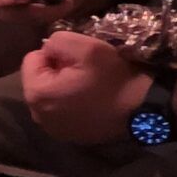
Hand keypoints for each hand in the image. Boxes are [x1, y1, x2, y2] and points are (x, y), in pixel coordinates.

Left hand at [21, 31, 152, 144]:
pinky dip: (73, 103)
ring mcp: (53, 129)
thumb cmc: (114, 79)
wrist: (143, 112)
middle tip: (87, 70)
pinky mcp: (68, 136)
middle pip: (41, 78)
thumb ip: (60, 40)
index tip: (80, 58)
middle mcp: (37, 115)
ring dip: (66, 86)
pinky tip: (93, 101)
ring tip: (91, 85)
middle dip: (59, 70)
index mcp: (37, 94)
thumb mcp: (89, 48)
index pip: (33, 58)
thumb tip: (49, 46)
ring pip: (52, 95)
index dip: (57, 52)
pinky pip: (62, 111)